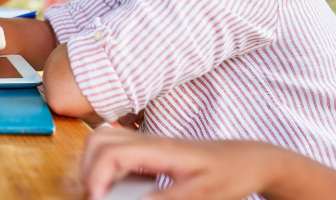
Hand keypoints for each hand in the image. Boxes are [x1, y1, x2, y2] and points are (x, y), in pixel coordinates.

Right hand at [81, 127, 288, 199]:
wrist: (249, 159)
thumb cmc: (230, 173)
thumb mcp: (203, 194)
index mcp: (159, 149)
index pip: (110, 152)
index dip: (94, 178)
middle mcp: (148, 141)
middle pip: (98, 141)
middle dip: (86, 170)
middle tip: (94, 197)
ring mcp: (147, 143)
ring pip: (103, 142)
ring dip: (94, 166)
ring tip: (102, 193)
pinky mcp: (150, 150)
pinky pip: (116, 150)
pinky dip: (107, 167)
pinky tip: (119, 187)